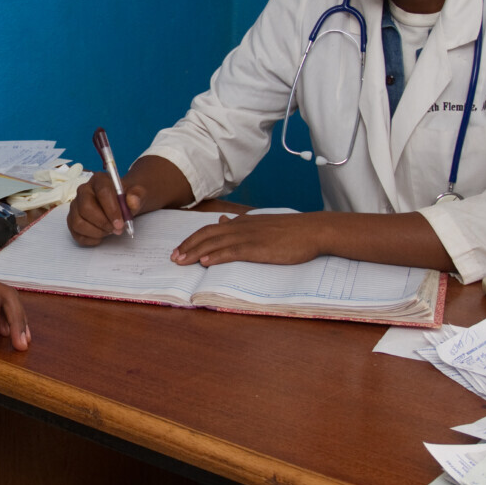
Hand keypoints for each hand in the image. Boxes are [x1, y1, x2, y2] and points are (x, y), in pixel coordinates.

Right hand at [67, 172, 144, 244]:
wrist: (120, 203)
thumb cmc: (125, 199)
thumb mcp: (137, 194)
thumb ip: (137, 196)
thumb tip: (132, 201)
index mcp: (99, 180)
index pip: (102, 192)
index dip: (111, 210)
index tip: (120, 224)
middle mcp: (83, 190)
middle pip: (86, 208)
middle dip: (103, 223)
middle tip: (116, 230)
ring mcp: (75, 206)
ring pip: (78, 222)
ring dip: (96, 232)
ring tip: (109, 231)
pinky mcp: (71, 219)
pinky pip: (75, 233)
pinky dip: (90, 239)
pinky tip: (101, 236)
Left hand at [170, 213, 326, 266]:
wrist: (312, 230)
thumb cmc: (290, 231)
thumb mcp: (261, 223)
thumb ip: (240, 224)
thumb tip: (222, 222)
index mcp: (241, 223)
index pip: (209, 229)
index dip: (192, 239)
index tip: (179, 249)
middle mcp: (241, 227)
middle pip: (206, 235)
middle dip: (187, 246)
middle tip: (173, 258)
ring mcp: (249, 237)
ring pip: (215, 243)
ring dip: (196, 252)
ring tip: (182, 261)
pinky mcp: (258, 247)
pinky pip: (233, 251)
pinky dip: (217, 256)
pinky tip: (206, 262)